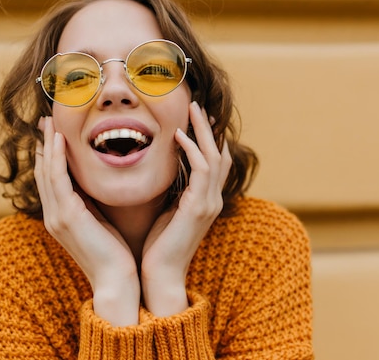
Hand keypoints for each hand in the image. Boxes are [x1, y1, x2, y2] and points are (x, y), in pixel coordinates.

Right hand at [34, 117, 139, 325]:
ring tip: (49, 122)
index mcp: (59, 217)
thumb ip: (92, 202)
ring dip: (47, 145)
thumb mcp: (100, 221)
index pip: (50, 180)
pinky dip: (56, 158)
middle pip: (43, 172)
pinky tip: (59, 140)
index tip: (53, 133)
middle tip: (45, 121)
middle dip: (44, 145)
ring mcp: (56, 216)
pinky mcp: (67, 216)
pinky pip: (57, 180)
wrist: (116, 279)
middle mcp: (52, 215)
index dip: (49, 155)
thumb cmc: (114, 252)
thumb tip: (98, 182)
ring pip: (47, 172)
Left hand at [140, 102, 231, 316]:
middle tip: (196, 104)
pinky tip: (179, 135)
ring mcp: (209, 203)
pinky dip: (192, 150)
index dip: (209, 137)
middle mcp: (213, 199)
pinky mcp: (198, 208)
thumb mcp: (167, 210)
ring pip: (214, 157)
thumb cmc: (159, 244)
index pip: (214, 161)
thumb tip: (162, 168)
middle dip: (208, 127)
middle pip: (219, 153)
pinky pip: (201, 171)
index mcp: (206, 199)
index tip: (196, 116)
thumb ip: (173, 190)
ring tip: (191, 109)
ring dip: (203, 131)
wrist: (160, 274)